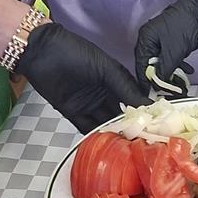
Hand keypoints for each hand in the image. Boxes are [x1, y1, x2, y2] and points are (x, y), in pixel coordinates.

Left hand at [17, 22, 149, 132]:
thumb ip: (125, 88)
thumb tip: (146, 106)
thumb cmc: (77, 54)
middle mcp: (104, 94)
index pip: (133, 99)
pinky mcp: (72, 112)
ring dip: (113, 132)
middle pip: (120, 114)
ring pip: (104, 122)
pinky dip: (94, 135)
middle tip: (142, 140)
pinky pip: (86, 126)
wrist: (42, 52)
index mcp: (116, 80)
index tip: (155, 125)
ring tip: (126, 145)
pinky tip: (106, 143)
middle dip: (130, 126)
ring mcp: (88, 104)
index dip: (143, 111)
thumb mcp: (106, 69)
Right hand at [134, 0, 197, 88]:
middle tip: (167, 90)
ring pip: (161, 60)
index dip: (145, 80)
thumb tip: (157, 83)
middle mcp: (149, 38)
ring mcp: (159, 38)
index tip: (148, 93)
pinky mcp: (169, 39)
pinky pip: (169, 55)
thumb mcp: (174, 52)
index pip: (141, 64)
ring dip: (170, 71)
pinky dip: (177, 63)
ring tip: (180, 83)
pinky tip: (187, 71)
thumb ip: (164, 69)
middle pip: (150, 63)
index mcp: (145, 39)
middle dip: (159, 77)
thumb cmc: (185, 27)